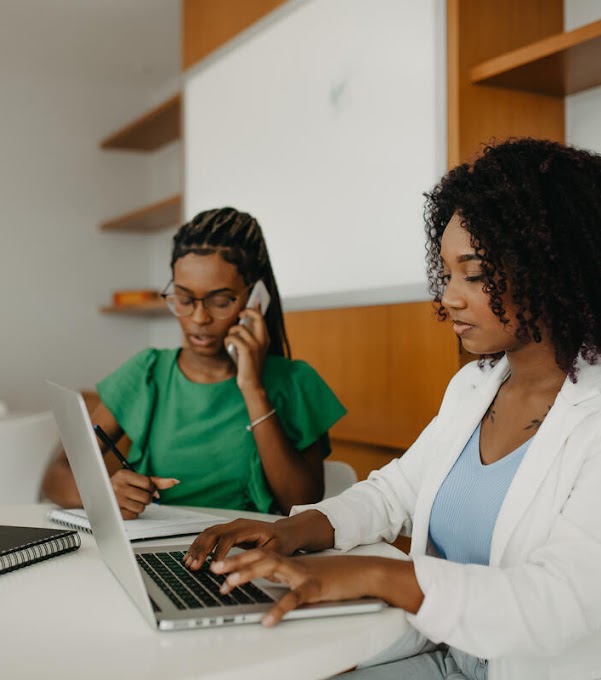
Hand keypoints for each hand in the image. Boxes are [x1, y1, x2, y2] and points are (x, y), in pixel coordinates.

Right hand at [110, 469, 179, 518]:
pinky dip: (133, 513)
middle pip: (146, 497)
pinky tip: (127, 507)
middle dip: (146, 498)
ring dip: (140, 505)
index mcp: (124, 475)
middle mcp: (118, 486)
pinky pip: (134, 515)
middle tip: (138, 495)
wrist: (101, 494)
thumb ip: (156, 481)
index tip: (146, 488)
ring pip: (141, 508)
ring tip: (132, 500)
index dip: (151, 488)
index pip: (148, 483)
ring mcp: (115, 500)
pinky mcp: (115, 511)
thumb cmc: (123, 485)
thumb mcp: (136, 479)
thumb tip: (175, 481)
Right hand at [183, 518, 298, 569]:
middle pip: (214, 532)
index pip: (229, 537)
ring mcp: (231, 526)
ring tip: (188, 563)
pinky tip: (193, 557)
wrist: (285, 532)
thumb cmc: (282, 543)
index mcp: (249, 527)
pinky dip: (199, 545)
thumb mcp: (274, 553)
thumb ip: (258, 560)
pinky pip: (210, 536)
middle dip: (202, 549)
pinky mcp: (228, 531)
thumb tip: (242, 571)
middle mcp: (237, 524)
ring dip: (197, 547)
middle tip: (194, 566)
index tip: (214, 567)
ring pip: (208, 533)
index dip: (219, 552)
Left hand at [212, 550, 387, 625]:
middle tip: (214, 570)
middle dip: (235, 562)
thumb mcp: (306, 576)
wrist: (364, 572)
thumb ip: (286, 580)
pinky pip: (296, 598)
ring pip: (272, 568)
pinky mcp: (317, 587)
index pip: (259, 554)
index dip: (238, 558)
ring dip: (248, 574)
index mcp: (289, 563)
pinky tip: (268, 620)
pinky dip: (280, 608)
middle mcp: (293, 564)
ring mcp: (304, 573)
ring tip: (229, 584)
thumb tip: (264, 586)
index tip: (218, 565)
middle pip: (260, 556)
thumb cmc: (336, 577)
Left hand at [225, 308, 269, 390]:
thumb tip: (241, 322)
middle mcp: (262, 339)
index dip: (256, 307)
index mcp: (265, 338)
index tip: (253, 300)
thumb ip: (249, 336)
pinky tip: (229, 347)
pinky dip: (227, 341)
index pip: (261, 317)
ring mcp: (256, 344)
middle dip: (246, 311)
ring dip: (231, 332)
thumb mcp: (252, 348)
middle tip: (240, 314)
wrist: (252, 383)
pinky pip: (232, 337)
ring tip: (231, 339)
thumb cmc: (248, 365)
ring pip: (239, 327)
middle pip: (256, 316)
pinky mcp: (247, 350)